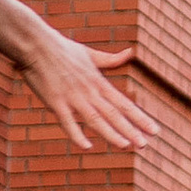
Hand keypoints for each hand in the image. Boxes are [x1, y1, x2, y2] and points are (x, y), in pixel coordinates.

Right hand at [15, 26, 163, 152]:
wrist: (36, 43)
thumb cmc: (61, 48)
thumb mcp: (90, 53)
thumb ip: (111, 60)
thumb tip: (130, 52)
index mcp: (98, 82)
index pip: (123, 104)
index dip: (140, 118)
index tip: (154, 130)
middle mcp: (89, 91)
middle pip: (113, 113)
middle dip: (130, 130)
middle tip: (145, 145)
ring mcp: (73, 97)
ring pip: (95, 119)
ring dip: (111, 133)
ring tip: (126, 146)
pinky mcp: (55, 101)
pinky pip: (67, 121)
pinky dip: (76, 134)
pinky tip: (86, 147)